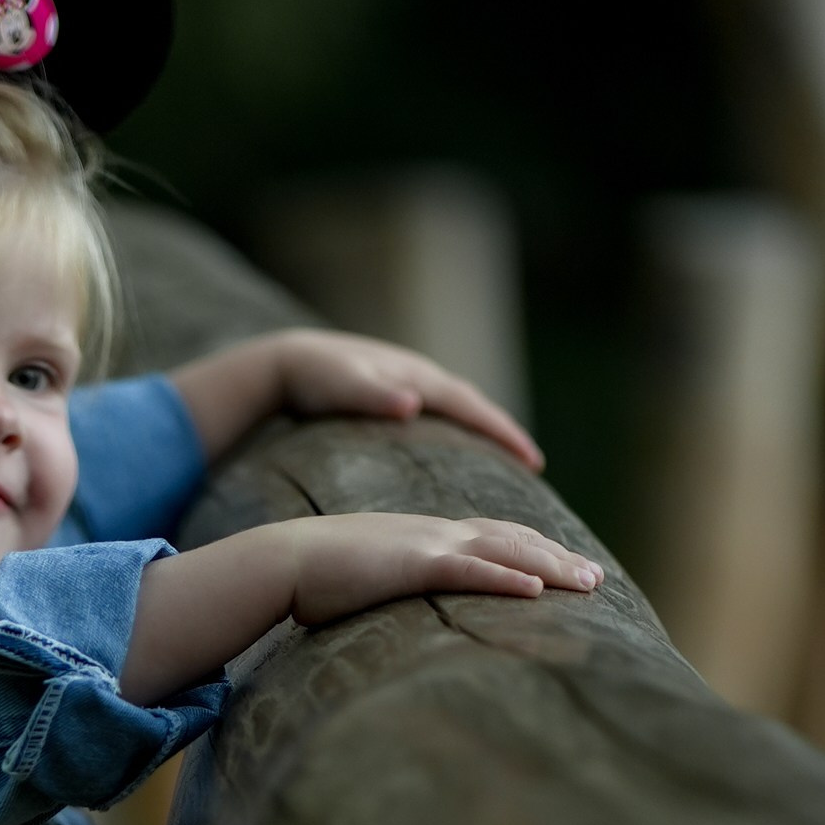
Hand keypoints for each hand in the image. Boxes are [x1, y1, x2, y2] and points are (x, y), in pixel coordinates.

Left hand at [271, 328, 542, 469]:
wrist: (289, 361)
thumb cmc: (315, 378)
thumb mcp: (343, 386)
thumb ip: (375, 397)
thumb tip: (414, 405)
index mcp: (416, 377)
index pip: (471, 406)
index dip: (503, 432)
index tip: (532, 459)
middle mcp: (420, 376)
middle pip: (474, 405)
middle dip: (504, 432)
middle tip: (534, 464)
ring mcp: (410, 383)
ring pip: (460, 407)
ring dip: (486, 428)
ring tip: (509, 458)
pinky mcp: (397, 392)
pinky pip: (441, 411)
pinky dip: (460, 426)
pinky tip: (462, 447)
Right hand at [280, 511, 598, 625]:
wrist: (282, 560)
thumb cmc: (313, 579)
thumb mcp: (366, 582)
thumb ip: (392, 592)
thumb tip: (397, 618)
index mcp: (423, 537)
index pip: (491, 537)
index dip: (531, 550)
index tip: (563, 565)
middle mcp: (434, 534)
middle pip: (511, 540)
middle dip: (557, 557)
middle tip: (596, 577)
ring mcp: (426, 545)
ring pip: (504, 552)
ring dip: (550, 567)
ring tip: (588, 583)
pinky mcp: (412, 564)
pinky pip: (470, 571)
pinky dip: (507, 578)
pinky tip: (537, 590)